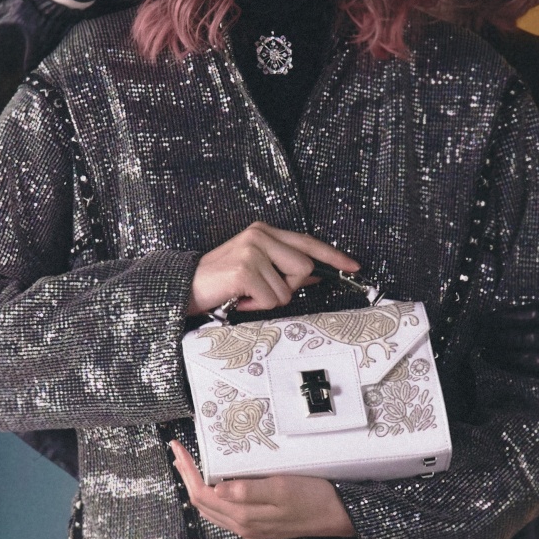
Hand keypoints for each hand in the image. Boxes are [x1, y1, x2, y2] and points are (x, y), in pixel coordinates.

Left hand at [169, 441, 355, 538]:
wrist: (338, 515)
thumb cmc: (314, 498)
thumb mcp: (282, 488)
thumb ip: (249, 491)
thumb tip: (218, 490)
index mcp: (244, 517)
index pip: (202, 494)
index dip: (187, 472)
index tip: (179, 450)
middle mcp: (243, 526)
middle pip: (202, 503)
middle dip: (186, 478)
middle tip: (178, 453)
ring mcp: (250, 527)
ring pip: (211, 509)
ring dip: (197, 486)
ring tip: (189, 466)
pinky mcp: (259, 524)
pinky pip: (225, 512)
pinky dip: (212, 495)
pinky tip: (214, 483)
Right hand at [186, 222, 359, 316]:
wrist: (184, 288)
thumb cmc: (220, 282)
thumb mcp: (255, 269)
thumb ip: (284, 267)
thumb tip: (314, 275)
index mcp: (263, 231)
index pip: (307, 242)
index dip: (333, 255)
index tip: (354, 266)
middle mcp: (259, 235)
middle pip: (304, 267)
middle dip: (288, 286)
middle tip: (262, 290)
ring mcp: (252, 251)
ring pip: (288, 288)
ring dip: (269, 300)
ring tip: (246, 294)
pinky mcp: (245, 270)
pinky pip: (271, 299)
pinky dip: (255, 307)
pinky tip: (238, 299)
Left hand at [479, 237, 538, 403]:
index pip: (538, 315)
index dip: (509, 317)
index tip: (487, 317)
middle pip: (531, 339)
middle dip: (501, 337)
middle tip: (479, 335)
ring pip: (533, 362)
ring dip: (505, 358)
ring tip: (485, 350)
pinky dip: (519, 375)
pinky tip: (503, 368)